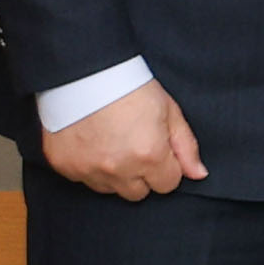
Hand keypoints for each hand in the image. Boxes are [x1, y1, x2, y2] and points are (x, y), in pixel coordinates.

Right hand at [40, 85, 206, 200]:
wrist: (84, 71)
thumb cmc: (129, 86)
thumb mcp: (169, 110)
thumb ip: (186, 147)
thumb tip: (198, 174)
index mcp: (149, 156)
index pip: (167, 185)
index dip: (166, 166)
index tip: (158, 148)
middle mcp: (118, 169)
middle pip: (138, 193)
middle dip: (141, 175)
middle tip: (134, 145)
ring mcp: (88, 170)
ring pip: (110, 189)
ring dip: (115, 173)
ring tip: (112, 142)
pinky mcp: (64, 166)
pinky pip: (83, 179)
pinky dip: (89, 166)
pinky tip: (92, 142)